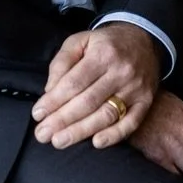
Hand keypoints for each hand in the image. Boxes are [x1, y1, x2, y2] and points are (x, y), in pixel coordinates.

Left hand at [31, 22, 159, 150]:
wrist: (144, 40)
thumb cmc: (106, 43)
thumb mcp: (81, 40)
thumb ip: (63, 61)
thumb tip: (50, 90)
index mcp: (102, 54)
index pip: (74, 82)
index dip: (54, 100)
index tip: (38, 114)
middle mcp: (121, 72)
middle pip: (88, 102)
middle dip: (62, 120)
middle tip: (42, 134)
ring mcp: (135, 88)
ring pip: (106, 115)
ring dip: (81, 131)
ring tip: (60, 141)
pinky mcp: (145, 102)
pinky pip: (131, 123)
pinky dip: (114, 135)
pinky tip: (96, 142)